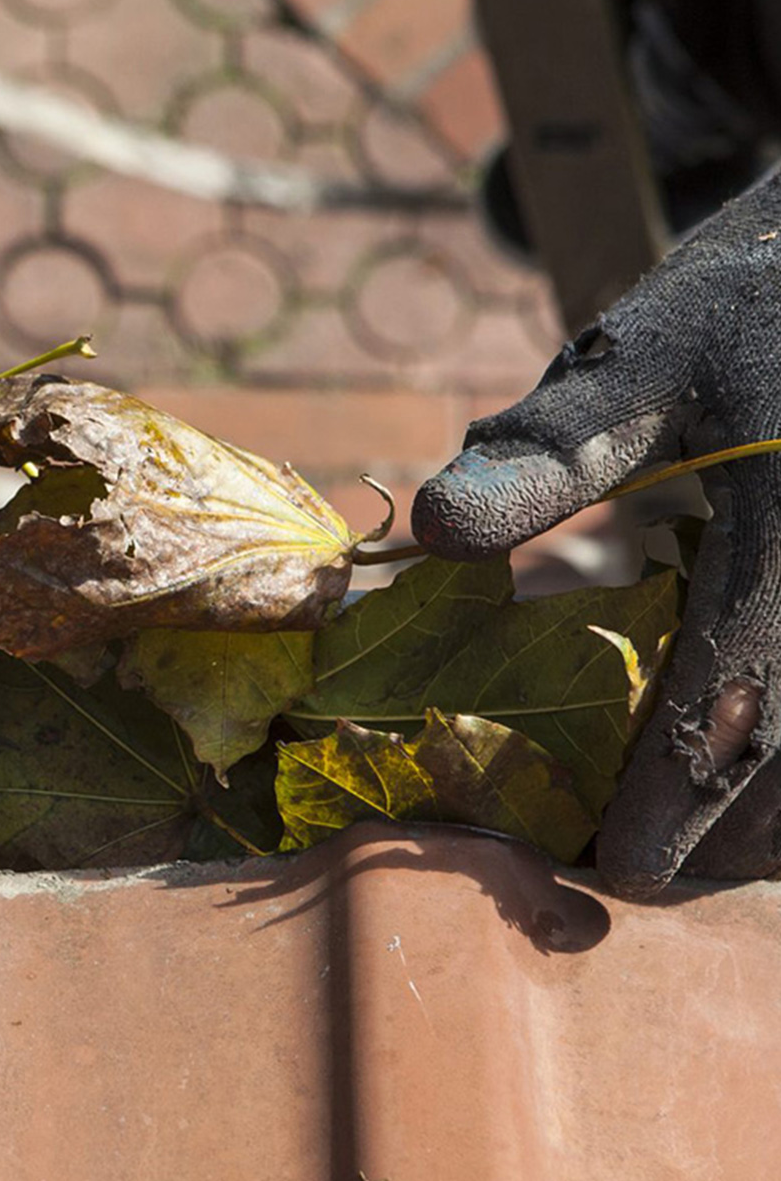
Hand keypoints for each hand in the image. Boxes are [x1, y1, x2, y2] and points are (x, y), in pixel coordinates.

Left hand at [413, 165, 780, 895]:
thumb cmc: (744, 308)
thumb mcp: (645, 355)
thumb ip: (552, 448)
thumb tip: (433, 529)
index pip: (748, 686)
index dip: (683, 791)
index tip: (618, 869)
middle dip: (720, 834)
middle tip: (618, 872)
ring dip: (766, 820)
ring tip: (672, 849)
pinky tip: (734, 776)